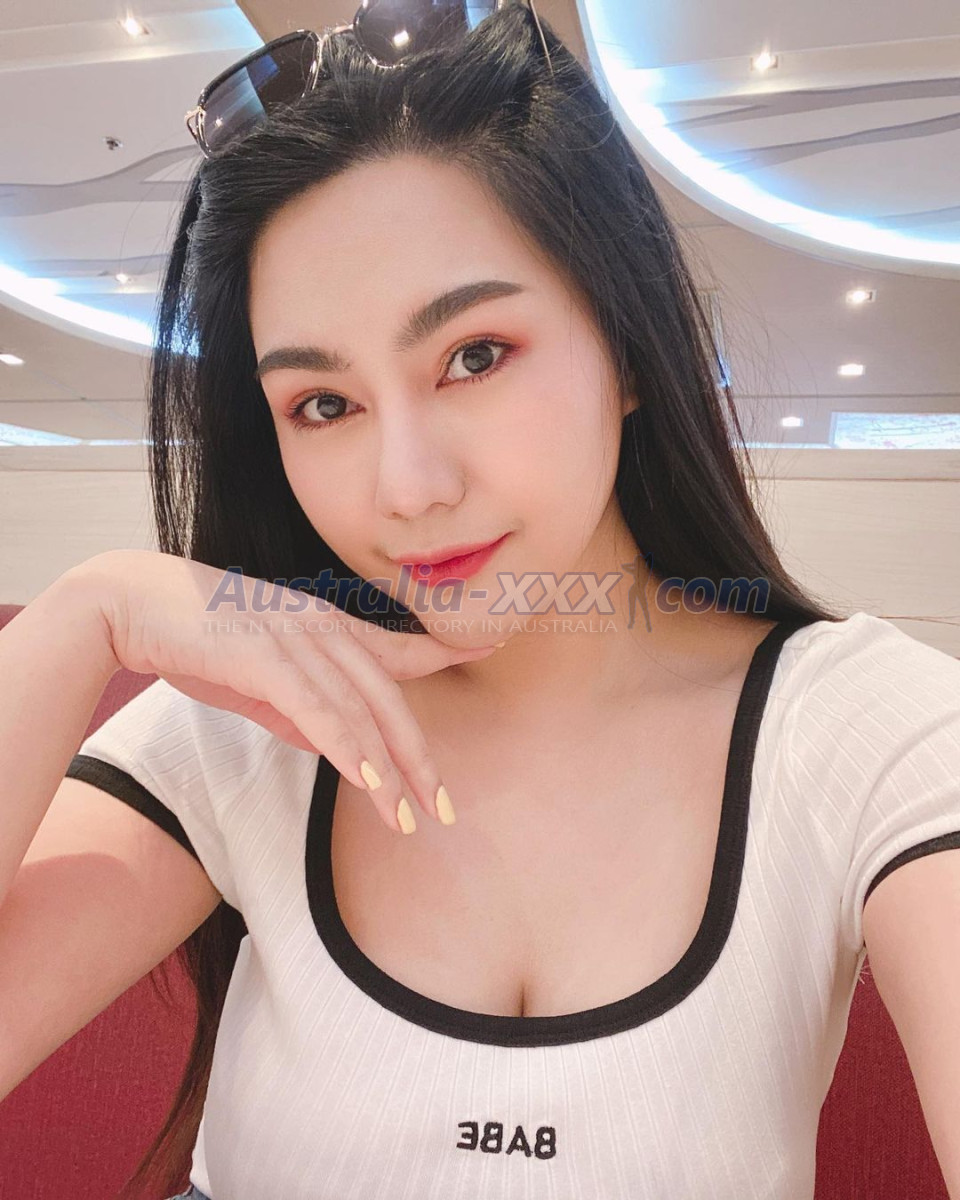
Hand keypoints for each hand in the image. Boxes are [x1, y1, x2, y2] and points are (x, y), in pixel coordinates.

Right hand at [81, 550, 496, 833]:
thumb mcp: (258, 680)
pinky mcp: (266, 657)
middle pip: (391, 698)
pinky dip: (347, 746)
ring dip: (387, 771)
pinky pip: (319, 709)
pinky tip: (367, 780)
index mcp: (326, 626)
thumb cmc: (194, 638)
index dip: (448, 650)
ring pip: (361, 712)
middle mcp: (323, 628)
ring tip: (405, 819)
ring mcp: (297, 639)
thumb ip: (297, 712)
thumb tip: (330, 749)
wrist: (129, 604)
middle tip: (442, 808)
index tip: (489, 652)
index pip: (401, 646)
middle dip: (418, 758)